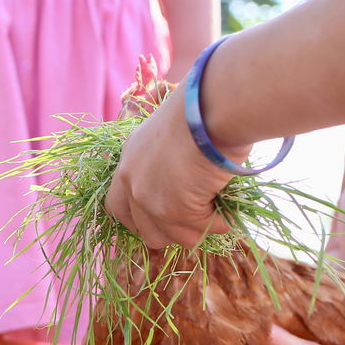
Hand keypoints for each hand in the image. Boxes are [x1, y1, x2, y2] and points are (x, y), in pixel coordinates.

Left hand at [104, 83, 242, 249]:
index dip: (138, 220)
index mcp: (128, 159)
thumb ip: (164, 163)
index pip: (117, 206)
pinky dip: (216, 225)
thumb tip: (183, 187)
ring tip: (216, 219)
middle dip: (168, 233)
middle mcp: (131, 181)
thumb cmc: (200, 111)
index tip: (160, 222)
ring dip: (195, 231)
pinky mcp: (174, 210)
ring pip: (170, 237)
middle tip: (192, 224)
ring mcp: (149, 198)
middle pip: (142, 230)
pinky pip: (199, 230)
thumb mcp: (169, 135)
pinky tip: (227, 215)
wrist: (210, 108)